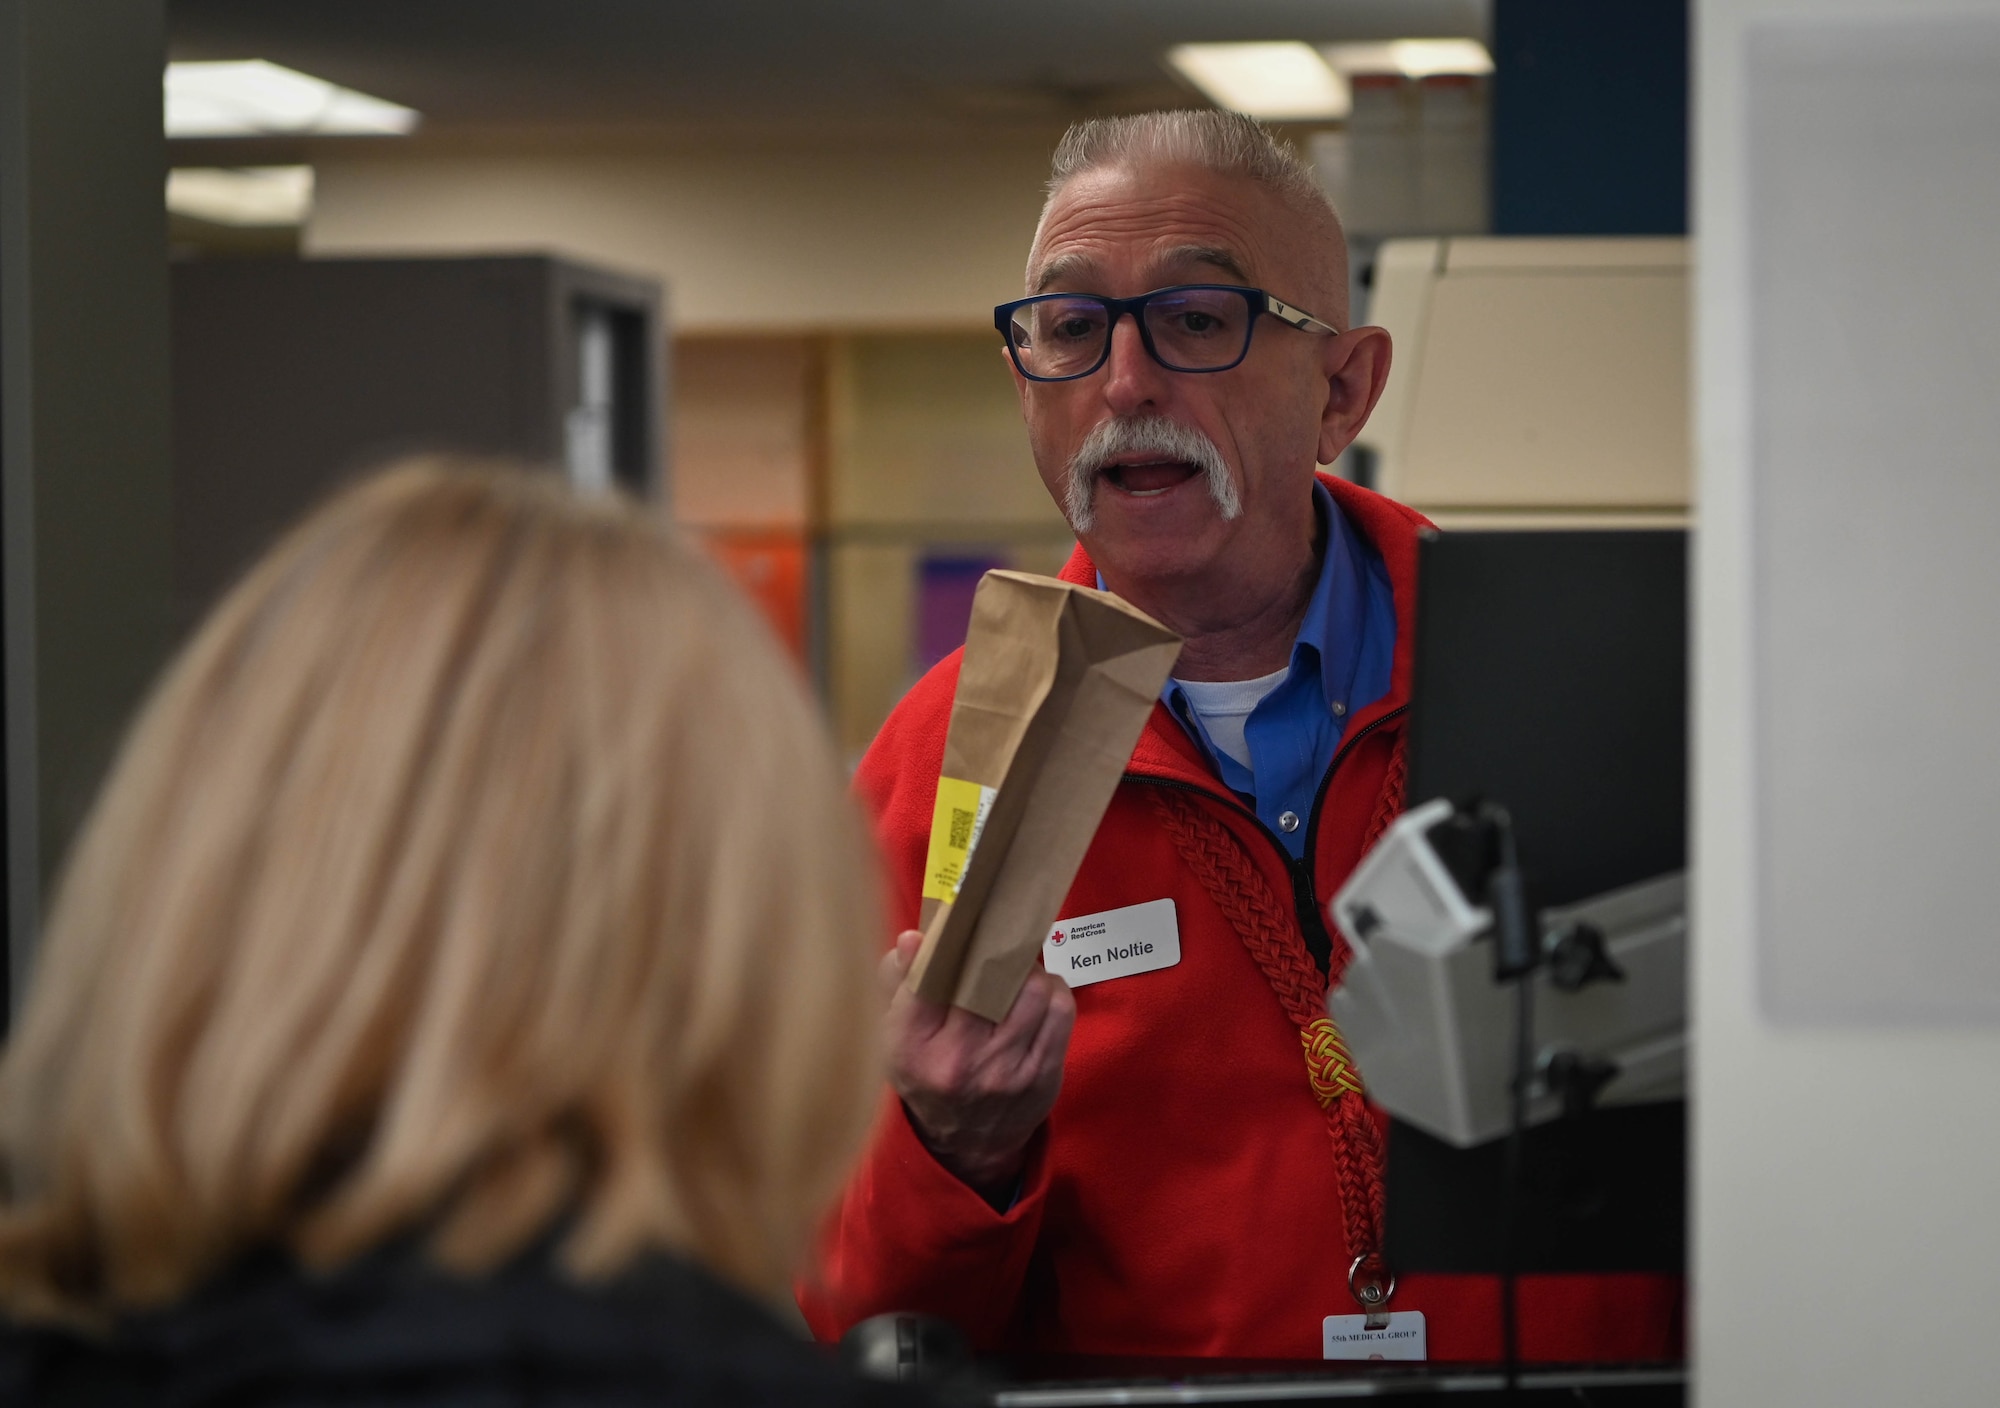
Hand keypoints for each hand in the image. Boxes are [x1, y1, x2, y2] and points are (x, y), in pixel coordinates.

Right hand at [882, 929, 1076, 1206]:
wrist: (965, 1144)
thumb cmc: (927, 1073)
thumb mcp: (892, 1034)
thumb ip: (897, 981)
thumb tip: (915, 938)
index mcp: (911, 1047)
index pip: (928, 979)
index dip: (947, 942)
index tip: (960, 918)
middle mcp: (958, 1061)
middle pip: (987, 979)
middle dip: (996, 950)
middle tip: (997, 938)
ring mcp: (1005, 1071)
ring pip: (1033, 990)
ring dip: (1029, 971)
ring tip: (1017, 971)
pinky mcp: (1043, 1076)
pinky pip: (1061, 1011)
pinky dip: (1053, 992)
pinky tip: (1038, 994)